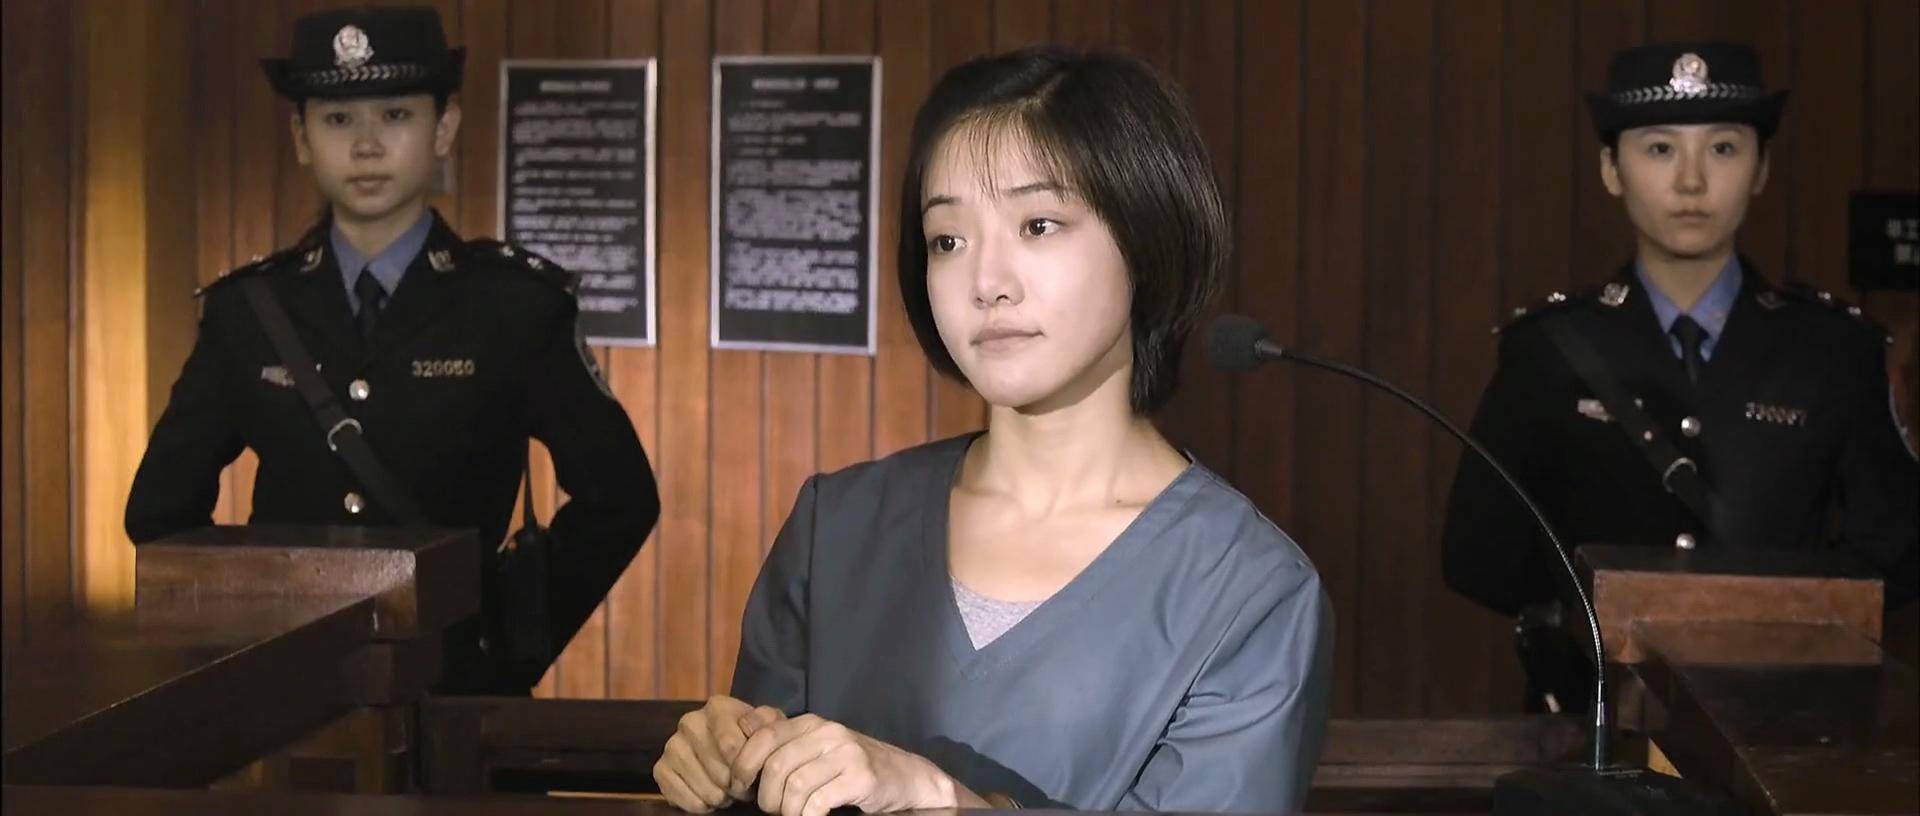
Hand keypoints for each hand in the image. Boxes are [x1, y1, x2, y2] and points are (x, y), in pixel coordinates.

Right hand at [654, 695, 784, 811]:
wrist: (730, 752)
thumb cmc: (752, 740)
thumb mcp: (769, 727)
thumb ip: (768, 724)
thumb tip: (756, 733)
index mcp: (717, 707)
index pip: (731, 747)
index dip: (747, 770)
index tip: (754, 777)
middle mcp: (690, 721)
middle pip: (719, 772)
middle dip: (736, 787)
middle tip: (742, 787)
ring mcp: (672, 745)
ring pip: (705, 789)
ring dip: (721, 797)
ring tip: (727, 790)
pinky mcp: (660, 768)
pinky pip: (683, 798)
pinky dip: (700, 805)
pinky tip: (709, 797)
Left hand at [730, 714, 964, 815]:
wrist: (904, 777)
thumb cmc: (851, 767)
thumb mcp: (816, 747)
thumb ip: (784, 739)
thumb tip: (743, 726)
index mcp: (811, 723)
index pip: (762, 736)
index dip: (743, 764)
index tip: (741, 787)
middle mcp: (828, 732)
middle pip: (775, 765)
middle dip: (766, 796)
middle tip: (771, 809)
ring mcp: (847, 754)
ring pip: (795, 786)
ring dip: (786, 810)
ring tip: (792, 815)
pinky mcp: (861, 777)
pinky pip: (818, 802)